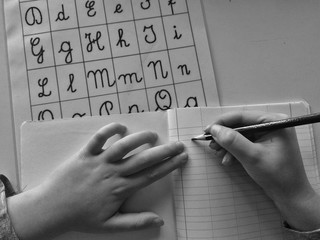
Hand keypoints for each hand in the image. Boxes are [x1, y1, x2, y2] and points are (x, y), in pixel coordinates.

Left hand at [8, 123, 187, 239]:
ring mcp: (99, 161)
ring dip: (140, 138)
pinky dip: (109, 130)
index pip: (151, 175)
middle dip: (164, 151)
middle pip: (144, 159)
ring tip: (153, 135)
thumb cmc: (81, 217)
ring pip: (124, 146)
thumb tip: (159, 221)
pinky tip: (121, 127)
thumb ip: (135, 223)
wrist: (51, 209)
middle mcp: (113, 172)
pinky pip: (98, 138)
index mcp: (121, 189)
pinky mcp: (85, 154)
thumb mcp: (110, 225)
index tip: (181, 159)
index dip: (169, 166)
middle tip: (178, 144)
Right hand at [205, 111, 319, 230]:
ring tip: (218, 154)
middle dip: (225, 136)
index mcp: (274, 122)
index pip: (243, 116)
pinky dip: (235, 151)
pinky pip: (244, 143)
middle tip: (211, 145)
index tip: (207, 130)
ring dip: (228, 145)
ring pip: (240, 135)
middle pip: (240, 125)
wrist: (290, 196)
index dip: (222, 122)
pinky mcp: (264, 144)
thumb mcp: (252, 157)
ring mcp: (268, 135)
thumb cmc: (276, 175)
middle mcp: (272, 125)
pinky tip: (228, 160)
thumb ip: (232, 141)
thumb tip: (214, 129)